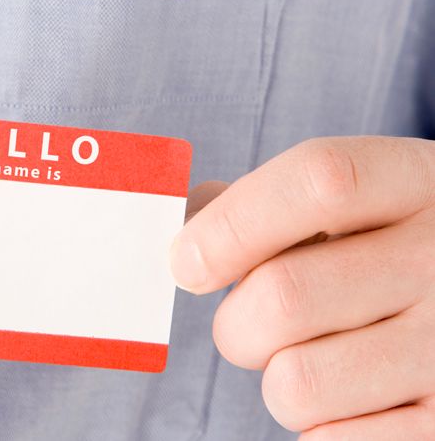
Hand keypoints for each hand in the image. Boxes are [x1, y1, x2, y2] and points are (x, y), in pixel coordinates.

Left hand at [172, 137, 434, 439]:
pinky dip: (316, 425)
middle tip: (251, 325)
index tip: (186, 263)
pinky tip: (352, 393)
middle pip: (283, 296)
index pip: (319, 181)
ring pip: (295, 383)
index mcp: (416, 184)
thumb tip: (187, 231)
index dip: (232, 224)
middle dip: (237, 323)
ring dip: (277, 379)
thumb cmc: (386, 252)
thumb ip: (268, 204)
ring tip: (314, 358)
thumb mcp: (357, 204)